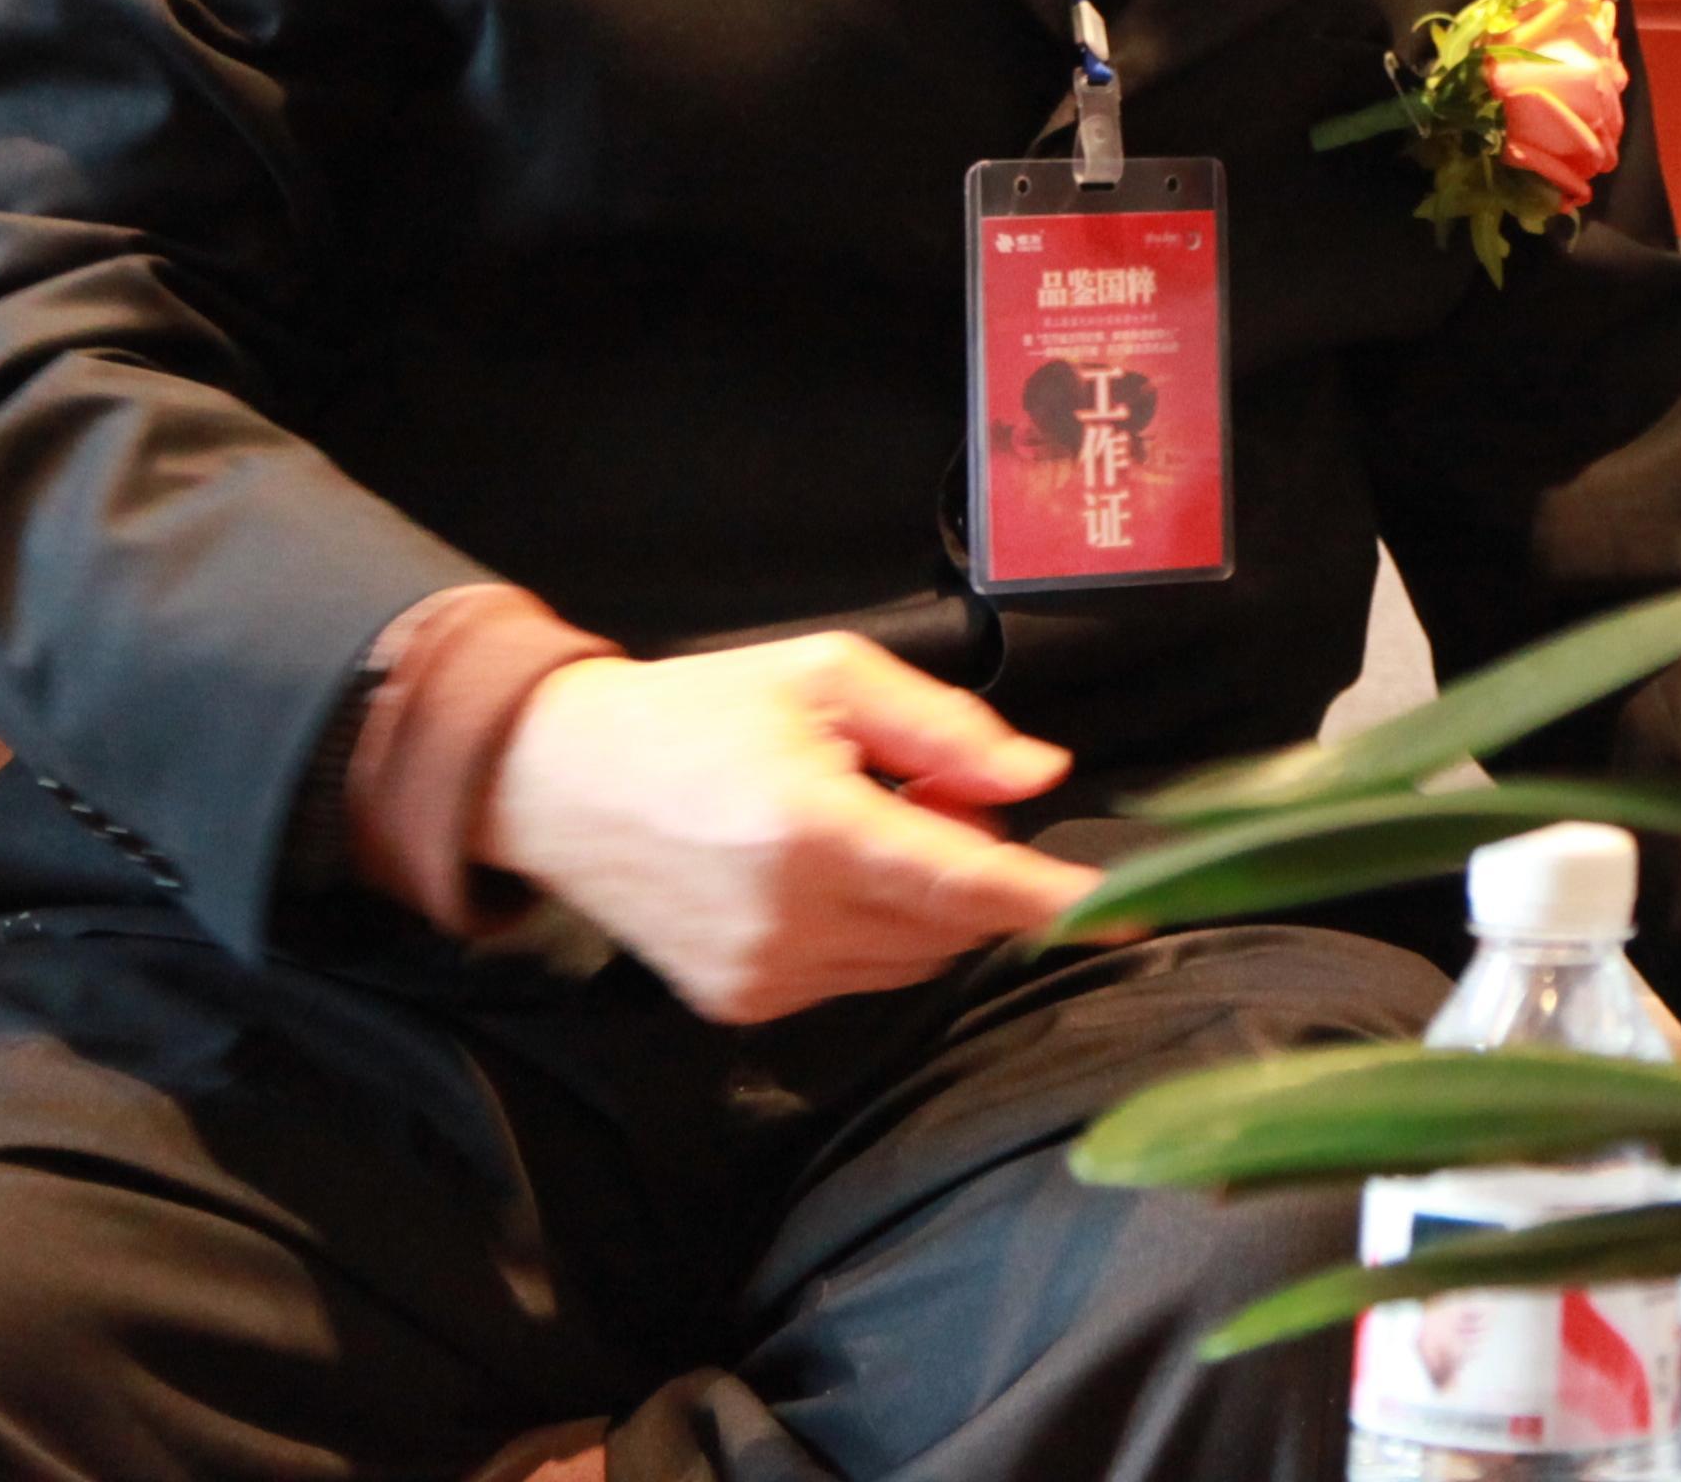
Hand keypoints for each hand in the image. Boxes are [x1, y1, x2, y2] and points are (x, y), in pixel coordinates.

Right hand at [477, 638, 1096, 1024]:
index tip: (1121, 911)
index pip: (967, 884)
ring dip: (929, 903)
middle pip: (952, 925)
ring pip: (914, 958)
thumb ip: (946, 728)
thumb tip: (1040, 775)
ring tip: (869, 821)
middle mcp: (789, 918)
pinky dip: (875, 930)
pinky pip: (857, 976)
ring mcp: (761, 974)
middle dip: (980, 869)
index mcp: (813, 830)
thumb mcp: (829, 677)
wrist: (559, 782)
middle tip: (940, 793)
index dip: (1051, 898)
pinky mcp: (741, 1003)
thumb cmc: (699, 712)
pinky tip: (827, 870)